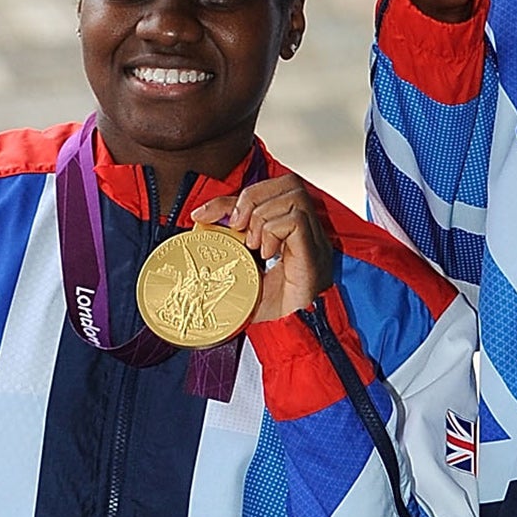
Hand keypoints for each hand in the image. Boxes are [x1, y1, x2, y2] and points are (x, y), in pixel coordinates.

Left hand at [189, 174, 335, 323]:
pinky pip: (296, 220)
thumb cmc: (273, 308)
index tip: (202, 214)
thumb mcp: (242, 269)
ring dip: (262, 217)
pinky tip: (267, 253)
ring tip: (253, 245)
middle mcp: (308, 230)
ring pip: (293, 195)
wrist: (292, 334)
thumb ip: (230, 244)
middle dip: (252, 197)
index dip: (230, 197)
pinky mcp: (315, 252)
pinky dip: (273, 232)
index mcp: (291, 231)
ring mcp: (315, 239)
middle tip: (235, 227)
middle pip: (287, 182)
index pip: (266, 192)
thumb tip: (202, 223)